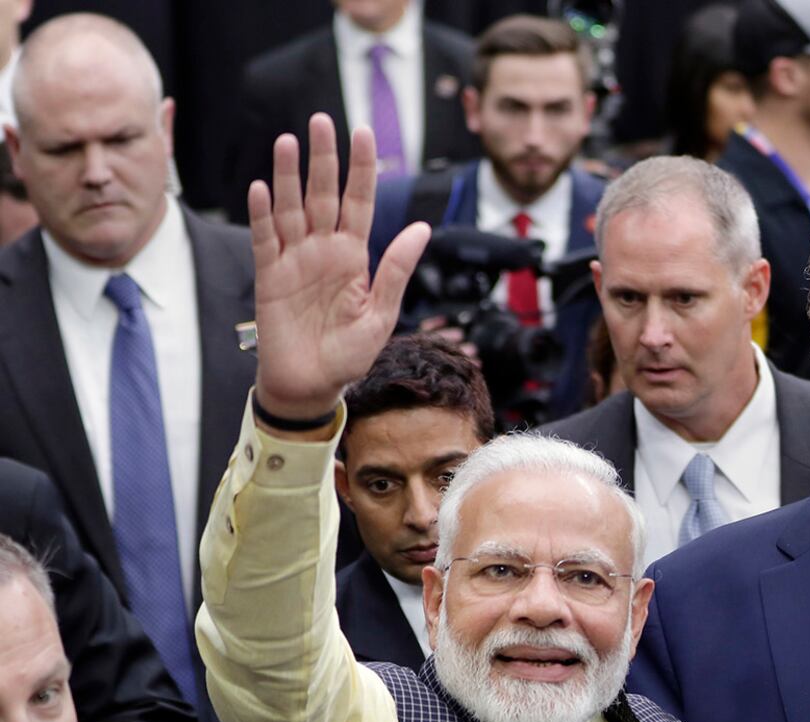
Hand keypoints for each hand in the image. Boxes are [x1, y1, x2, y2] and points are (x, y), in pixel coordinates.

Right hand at [247, 114, 431, 421]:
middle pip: (323, 195)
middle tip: (322, 120)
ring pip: (291, 209)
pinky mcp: (269, 276)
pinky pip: (265, 239)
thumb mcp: (382, 314)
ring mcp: (294, 260)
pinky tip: (262, 188)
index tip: (364, 133)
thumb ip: (396, 270)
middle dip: (324, 158)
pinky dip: (263, 215)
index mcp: (354, 257)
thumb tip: (421, 227)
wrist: (312, 385)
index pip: (359, 202)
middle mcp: (324, 250)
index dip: (362, 168)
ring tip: (287, 142)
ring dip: (287, 176)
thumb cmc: (349, 354)